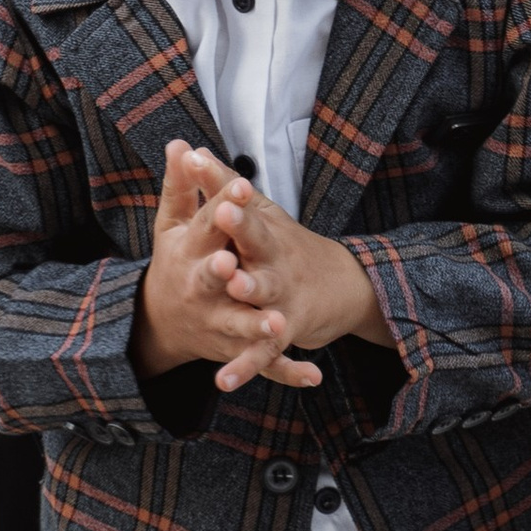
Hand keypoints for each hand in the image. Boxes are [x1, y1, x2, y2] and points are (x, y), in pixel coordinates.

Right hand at [134, 139, 317, 389]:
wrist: (161, 323)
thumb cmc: (175, 262)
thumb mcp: (172, 225)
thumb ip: (179, 185)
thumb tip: (179, 143)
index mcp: (189, 251)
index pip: (206, 224)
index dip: (222, 204)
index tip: (239, 185)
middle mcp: (201, 287)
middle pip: (213, 278)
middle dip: (224, 273)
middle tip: (234, 265)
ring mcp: (218, 320)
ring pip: (239, 324)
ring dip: (257, 326)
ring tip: (278, 324)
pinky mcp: (234, 348)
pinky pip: (263, 362)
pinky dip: (288, 370)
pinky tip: (313, 374)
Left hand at [209, 180, 395, 392]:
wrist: (341, 286)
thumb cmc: (284, 245)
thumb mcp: (259, 212)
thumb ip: (222, 185)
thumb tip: (190, 149)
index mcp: (263, 228)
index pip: (241, 198)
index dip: (224, 182)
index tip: (201, 161)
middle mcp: (275, 257)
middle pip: (256, 238)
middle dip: (240, 225)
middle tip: (224, 210)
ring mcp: (281, 294)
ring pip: (263, 292)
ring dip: (252, 288)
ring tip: (237, 285)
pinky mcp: (283, 331)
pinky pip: (263, 351)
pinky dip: (246, 367)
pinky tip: (223, 380)